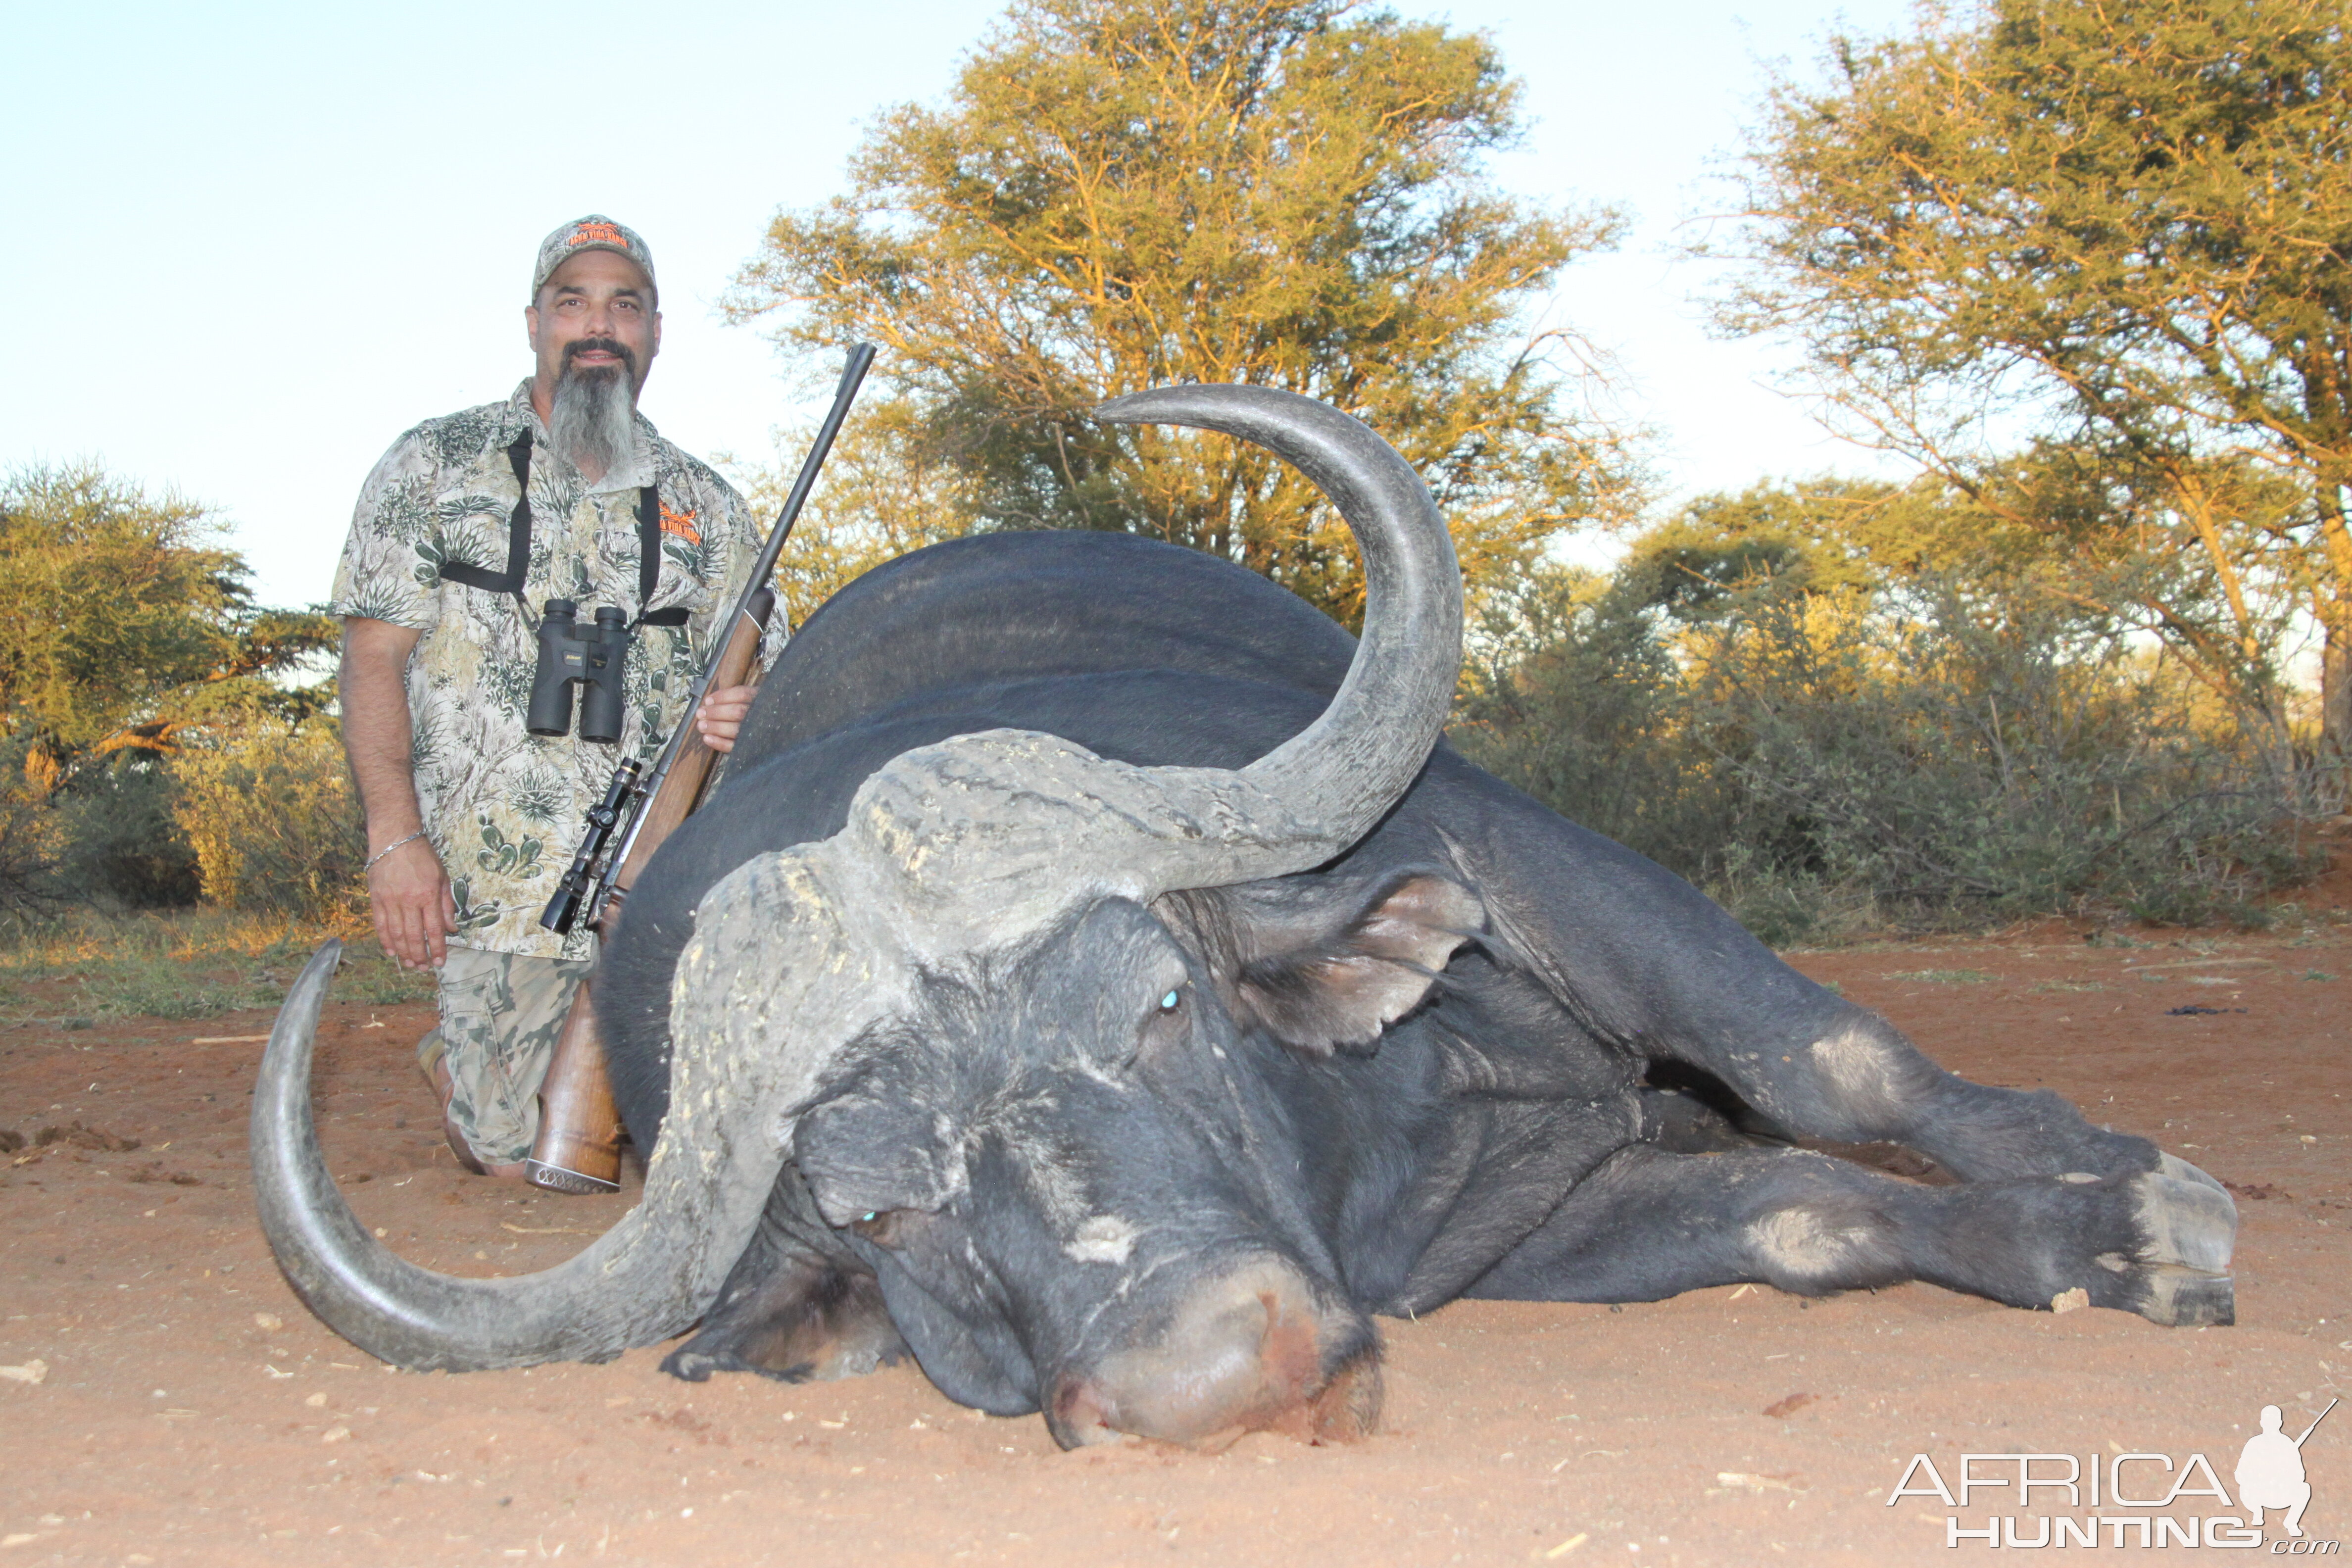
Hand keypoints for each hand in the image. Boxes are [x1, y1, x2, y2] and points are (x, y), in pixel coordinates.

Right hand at [368, 836, 455, 970]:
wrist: (395, 838)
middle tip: (422, 968)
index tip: (439, 962)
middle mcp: (408, 900)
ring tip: (409, 964)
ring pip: (396, 934)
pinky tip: (391, 951)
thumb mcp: (442, 877)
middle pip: (413, 936)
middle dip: (419, 955)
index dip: (436, 948)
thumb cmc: (422, 856)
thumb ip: (446, 905)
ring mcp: (389, 900)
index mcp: (428, 895)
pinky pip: (380, 925)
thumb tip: (451, 929)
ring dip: (403, 952)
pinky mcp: (376, 898)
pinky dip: (385, 940)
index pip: (433, 929)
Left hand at [694, 684, 757, 753]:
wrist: (772, 739)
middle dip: (716, 712)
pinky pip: (734, 747)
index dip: (723, 696)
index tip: (708, 700)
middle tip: (700, 713)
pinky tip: (707, 738)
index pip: (743, 694)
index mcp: (763, 701)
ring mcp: (759, 734)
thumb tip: (709, 702)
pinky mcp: (752, 750)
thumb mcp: (753, 701)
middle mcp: (763, 716)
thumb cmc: (757, 716)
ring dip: (715, 727)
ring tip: (701, 725)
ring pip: (735, 729)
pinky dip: (719, 743)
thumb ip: (734, 699)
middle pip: (737, 711)